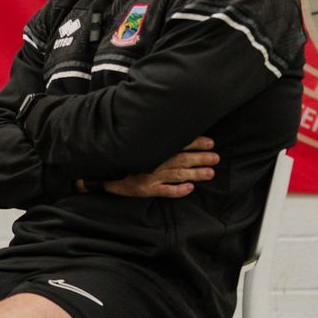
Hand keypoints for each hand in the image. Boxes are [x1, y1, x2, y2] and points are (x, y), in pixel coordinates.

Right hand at [102, 137, 217, 197]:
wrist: (101, 170)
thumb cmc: (121, 153)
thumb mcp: (135, 140)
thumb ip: (151, 135)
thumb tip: (171, 126)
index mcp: (154, 148)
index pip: (179, 143)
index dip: (196, 143)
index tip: (211, 143)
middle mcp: (155, 161)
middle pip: (182, 159)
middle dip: (201, 158)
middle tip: (216, 158)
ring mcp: (151, 176)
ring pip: (178, 175)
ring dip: (195, 173)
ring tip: (210, 173)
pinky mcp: (146, 189)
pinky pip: (165, 191)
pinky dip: (178, 191)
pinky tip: (190, 189)